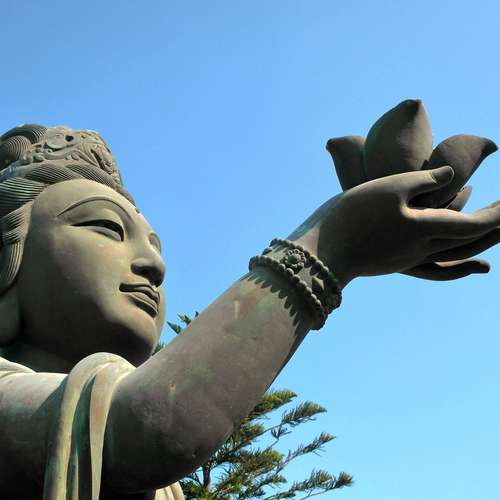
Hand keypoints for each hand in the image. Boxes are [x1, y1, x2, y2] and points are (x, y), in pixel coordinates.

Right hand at [326, 99, 497, 279]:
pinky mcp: (393, 262)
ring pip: (453, 254)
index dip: (498, 214)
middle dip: (494, 227)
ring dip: (477, 243)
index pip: (474, 224)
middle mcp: (423, 249)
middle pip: (468, 242)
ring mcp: (408, 259)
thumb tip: (452, 175)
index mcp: (424, 229)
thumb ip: (424, 180)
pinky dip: (455, 264)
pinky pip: (435, 266)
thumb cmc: (353, 217)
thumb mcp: (389, 189)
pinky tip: (453, 258)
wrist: (323, 251)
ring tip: (493, 233)